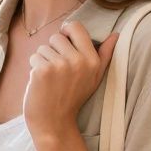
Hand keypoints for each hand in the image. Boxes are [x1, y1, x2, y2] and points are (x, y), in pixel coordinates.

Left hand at [22, 21, 117, 139]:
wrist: (54, 122)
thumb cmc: (73, 99)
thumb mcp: (95, 78)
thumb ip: (104, 55)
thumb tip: (116, 35)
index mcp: (92, 60)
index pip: (76, 27)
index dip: (66, 31)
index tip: (63, 42)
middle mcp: (78, 61)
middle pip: (56, 37)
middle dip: (53, 50)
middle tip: (57, 70)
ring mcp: (60, 65)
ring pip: (43, 48)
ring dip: (42, 60)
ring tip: (50, 78)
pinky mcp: (43, 70)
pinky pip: (34, 57)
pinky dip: (34, 68)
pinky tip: (41, 83)